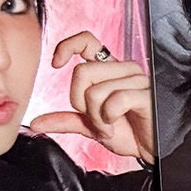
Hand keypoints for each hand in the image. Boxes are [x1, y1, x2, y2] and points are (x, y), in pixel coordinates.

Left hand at [29, 31, 154, 163]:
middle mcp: (124, 69)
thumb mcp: (92, 127)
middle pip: (82, 73)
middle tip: (95, 119)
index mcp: (110, 70)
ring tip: (108, 126)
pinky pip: (115, 99)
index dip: (67, 46)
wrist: (154, 149)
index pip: (87, 40)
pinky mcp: (146, 95)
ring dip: (96, 117)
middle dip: (80, 103)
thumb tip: (36, 123)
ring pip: (95, 90)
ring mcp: (137, 80)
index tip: (56, 63)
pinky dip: (109, 118)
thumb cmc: (130, 132)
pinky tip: (116, 125)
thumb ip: (66, 120)